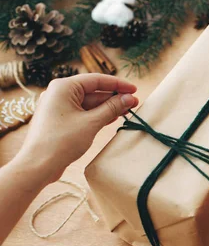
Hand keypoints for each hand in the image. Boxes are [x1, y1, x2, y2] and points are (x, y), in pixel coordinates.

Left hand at [15, 73, 137, 182]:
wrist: (38, 165)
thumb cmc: (61, 141)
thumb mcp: (91, 123)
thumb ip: (111, 108)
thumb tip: (129, 98)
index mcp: (63, 87)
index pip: (96, 80)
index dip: (118, 84)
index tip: (134, 89)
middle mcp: (59, 94)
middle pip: (93, 91)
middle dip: (114, 98)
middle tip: (134, 103)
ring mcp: (59, 107)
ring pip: (89, 104)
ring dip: (108, 108)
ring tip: (127, 111)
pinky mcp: (61, 120)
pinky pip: (83, 113)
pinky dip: (98, 115)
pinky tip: (112, 118)